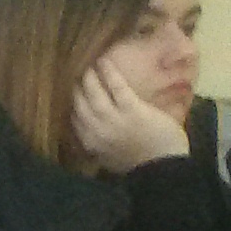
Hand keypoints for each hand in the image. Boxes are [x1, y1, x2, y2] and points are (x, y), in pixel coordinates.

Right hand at [73, 62, 191, 174]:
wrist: (162, 169)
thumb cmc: (140, 164)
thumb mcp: (109, 157)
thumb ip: (99, 142)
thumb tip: (93, 130)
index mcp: (90, 143)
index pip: (73, 118)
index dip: (70, 103)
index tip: (69, 91)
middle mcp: (95, 129)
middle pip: (79, 103)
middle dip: (75, 87)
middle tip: (73, 72)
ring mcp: (112, 118)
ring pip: (94, 93)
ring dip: (89, 77)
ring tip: (87, 64)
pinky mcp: (131, 109)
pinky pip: (116, 87)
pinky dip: (108, 73)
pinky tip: (103, 61)